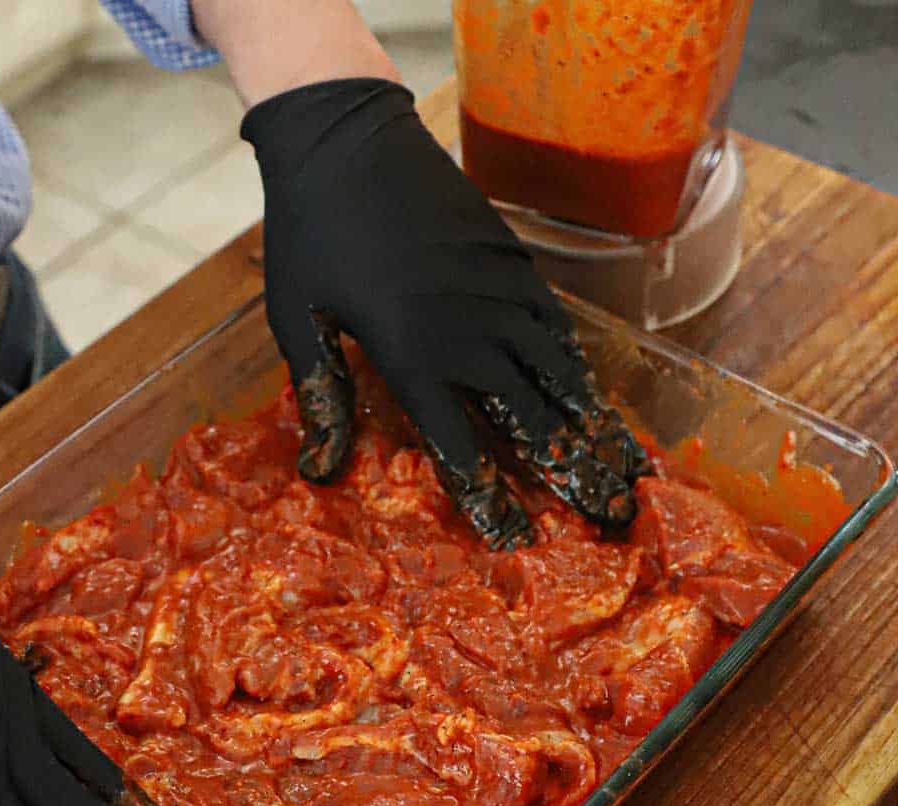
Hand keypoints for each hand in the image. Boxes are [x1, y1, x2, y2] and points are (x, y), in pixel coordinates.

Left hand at [242, 79, 648, 546]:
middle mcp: (470, 337)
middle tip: (610, 524)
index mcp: (413, 359)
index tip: (518, 543)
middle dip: (573, 478)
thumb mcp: (297, 320)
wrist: (349, 141)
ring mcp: (501, 298)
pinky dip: (583, 376)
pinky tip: (597, 404)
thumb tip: (319, 474)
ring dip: (595, 433)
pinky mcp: (517, 266)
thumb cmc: (312, 235)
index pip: (461, 451)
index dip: (491, 503)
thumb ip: (320, 397)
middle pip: (533, 424)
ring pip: (561, 381)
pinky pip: (560, 333)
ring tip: (628, 476)